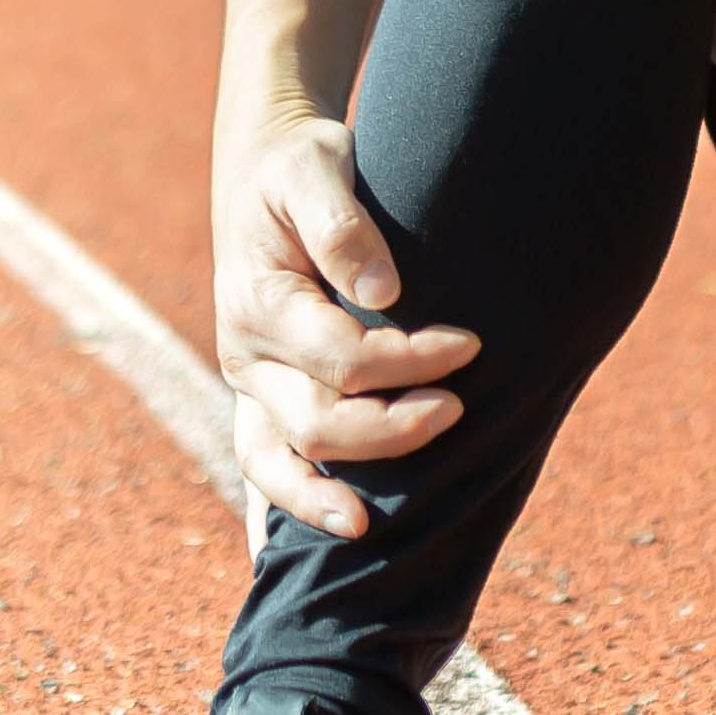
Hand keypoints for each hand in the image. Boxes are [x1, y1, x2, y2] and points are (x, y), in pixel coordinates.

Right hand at [212, 102, 477, 537]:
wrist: (269, 173)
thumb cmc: (300, 169)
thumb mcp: (314, 169)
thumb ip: (341, 225)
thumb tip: (385, 292)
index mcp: (258, 301)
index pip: (341, 358)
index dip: (408, 361)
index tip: (468, 344)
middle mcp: (246, 355)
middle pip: (314, 422)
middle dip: (390, 429)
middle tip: (458, 408)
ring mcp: (251, 384)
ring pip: (277, 461)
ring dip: (323, 496)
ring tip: (372, 525)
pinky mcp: (263, 399)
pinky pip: (265, 466)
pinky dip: (286, 504)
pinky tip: (306, 545)